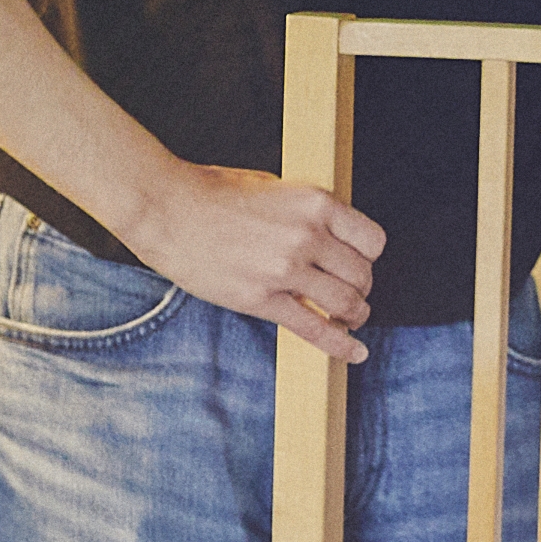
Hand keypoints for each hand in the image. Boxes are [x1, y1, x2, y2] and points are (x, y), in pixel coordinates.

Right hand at [134, 164, 387, 364]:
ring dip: (354, 315)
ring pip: (345, 304)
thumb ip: (304, 210)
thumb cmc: (213, 193)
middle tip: (352, 294)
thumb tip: (328, 232)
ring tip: (350, 318)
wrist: (168, 210)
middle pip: (361, 275)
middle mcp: (307, 236)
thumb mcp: (272, 186)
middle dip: (361, 288)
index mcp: (315, 203)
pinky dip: (340, 346)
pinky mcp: (261, 299)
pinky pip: (314, 329)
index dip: (369, 256)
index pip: (372, 240)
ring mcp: (285, 270)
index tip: (360, 263)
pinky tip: (355, 354)